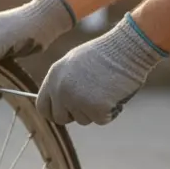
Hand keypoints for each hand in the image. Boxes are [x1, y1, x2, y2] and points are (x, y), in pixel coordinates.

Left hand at [36, 13, 167, 125]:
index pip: (42, 107)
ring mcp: (77, 101)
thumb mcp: (74, 63)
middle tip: (91, 100)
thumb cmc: (105, 53)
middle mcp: (61, 90)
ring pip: (83, 120)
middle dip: (75, 114)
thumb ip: (62, 83)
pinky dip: (110, 111)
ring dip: (94, 110)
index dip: (54, 113)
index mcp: (53, 77)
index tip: (65, 114)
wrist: (127, 48)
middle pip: (61, 118)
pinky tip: (114, 93)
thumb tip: (58, 103)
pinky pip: (101, 120)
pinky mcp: (96, 109)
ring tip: (105, 89)